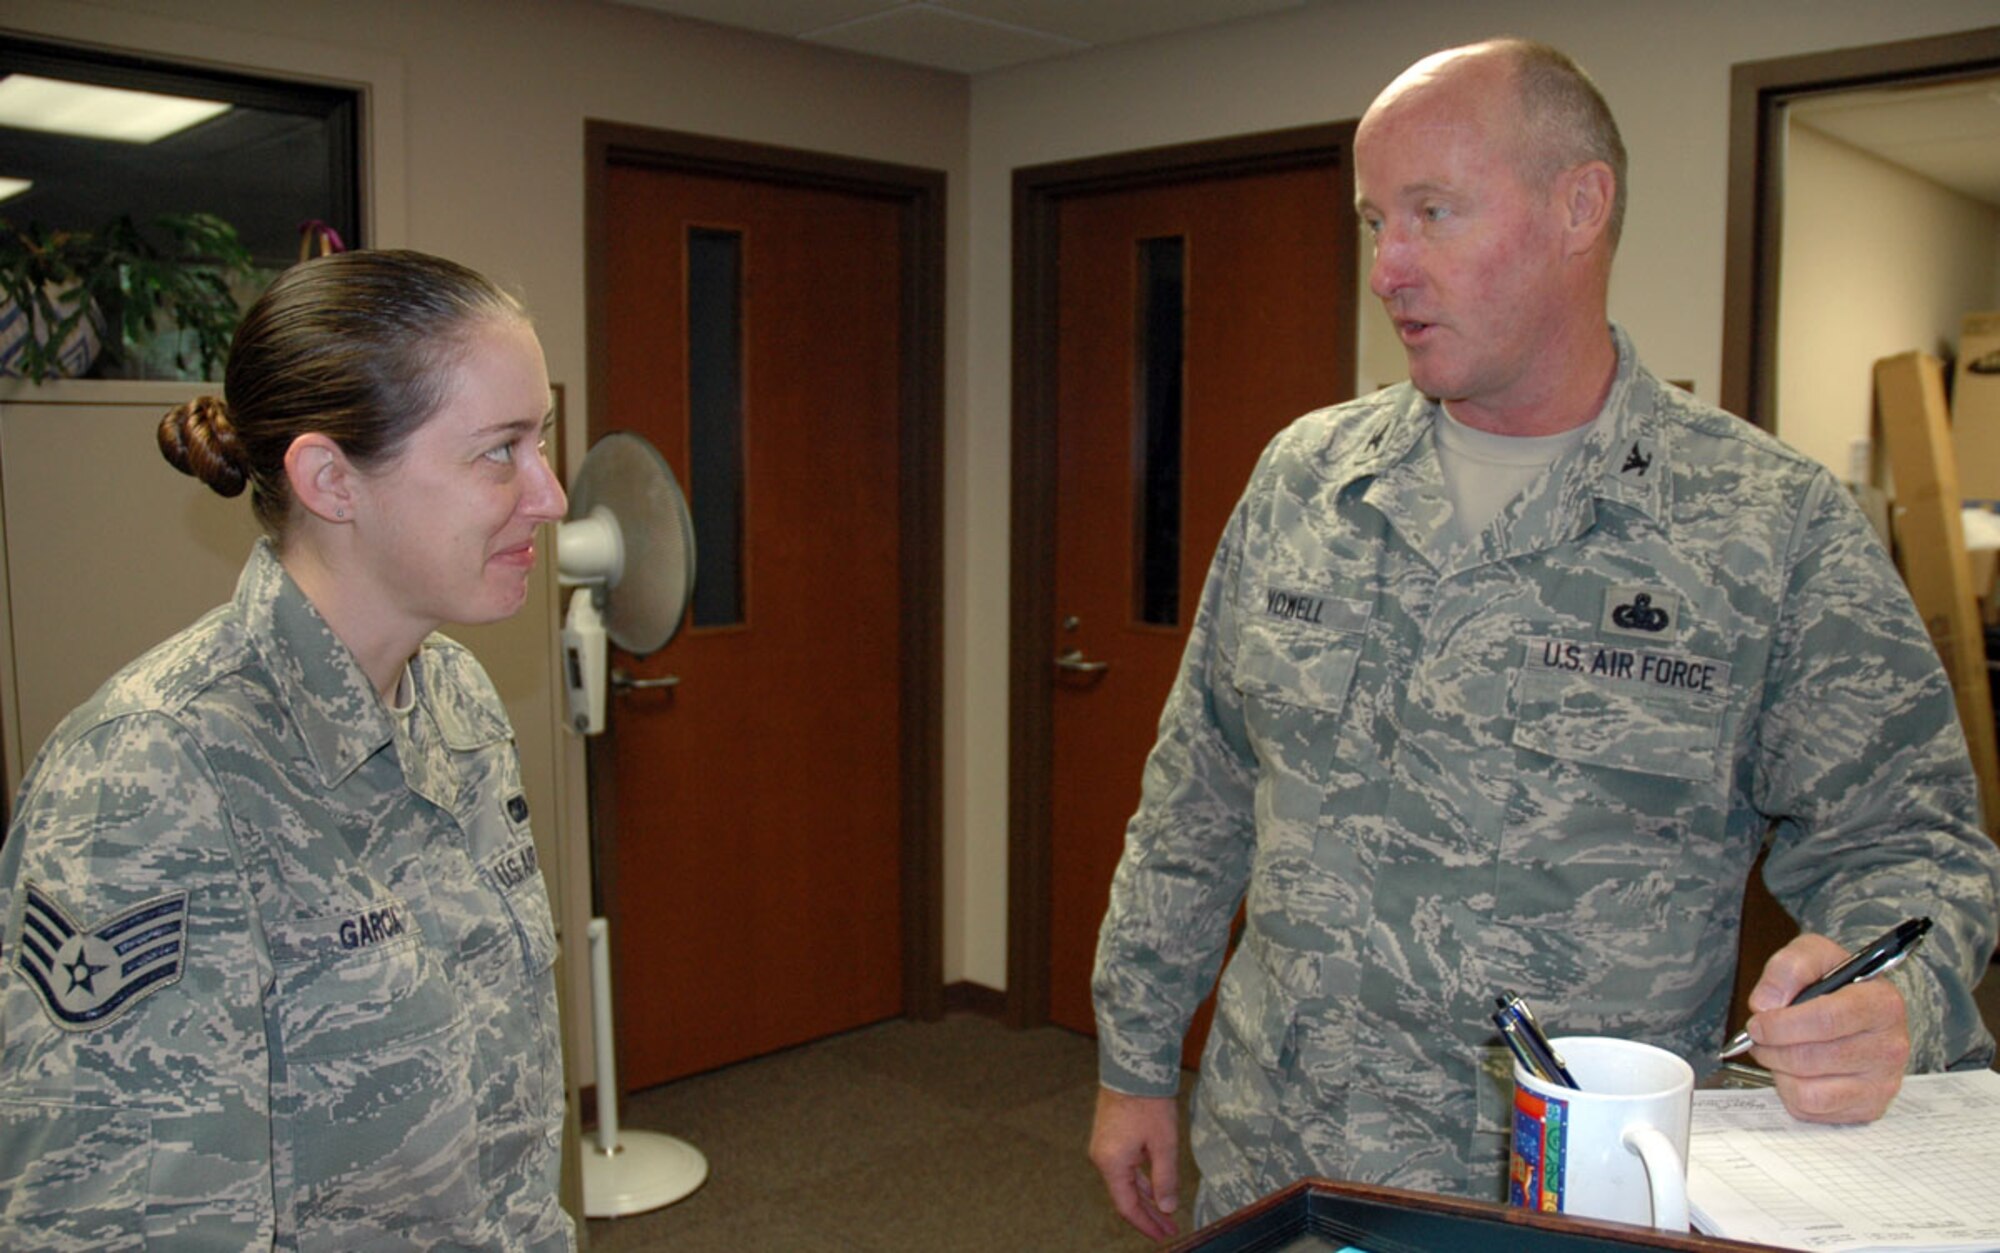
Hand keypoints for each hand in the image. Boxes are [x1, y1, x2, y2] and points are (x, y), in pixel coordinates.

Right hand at [1088, 1087, 1181, 1239]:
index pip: (1127, 1206)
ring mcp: (1104, 1147)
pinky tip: (1154, 1187)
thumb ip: (1165, 1179)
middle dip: (1149, 1215)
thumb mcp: (1164, 1144)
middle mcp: (1102, 1158)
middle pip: (1125, 1197)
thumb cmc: (1148, 1103)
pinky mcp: (1109, 1137)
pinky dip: (1140, 1180)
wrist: (1133, 1068)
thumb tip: (1167, 1207)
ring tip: (1165, 1213)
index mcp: (1112, 1163)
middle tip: (1169, 1229)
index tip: (1164, 1235)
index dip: (1146, 1224)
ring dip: (1146, 1198)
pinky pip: (1124, 1168)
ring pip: (1125, 1182)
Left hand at [1741, 933, 1909, 1121]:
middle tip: (1759, 1036)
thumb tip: (1765, 1004)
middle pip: (1811, 1058)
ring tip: (1779, 1051)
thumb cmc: (1835, 982)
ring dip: (1779, 1070)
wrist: (1858, 1008)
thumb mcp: (1812, 954)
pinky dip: (1790, 1091)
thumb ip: (1787, 968)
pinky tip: (1796, 1071)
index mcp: (1883, 1004)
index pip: (1827, 1020)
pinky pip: (1811, 1109)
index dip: (1782, 1024)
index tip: (1757, 1022)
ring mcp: (1882, 1082)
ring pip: (1808, 1090)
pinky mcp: (1868, 1108)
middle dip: (1771, 1047)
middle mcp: (1890, 1047)